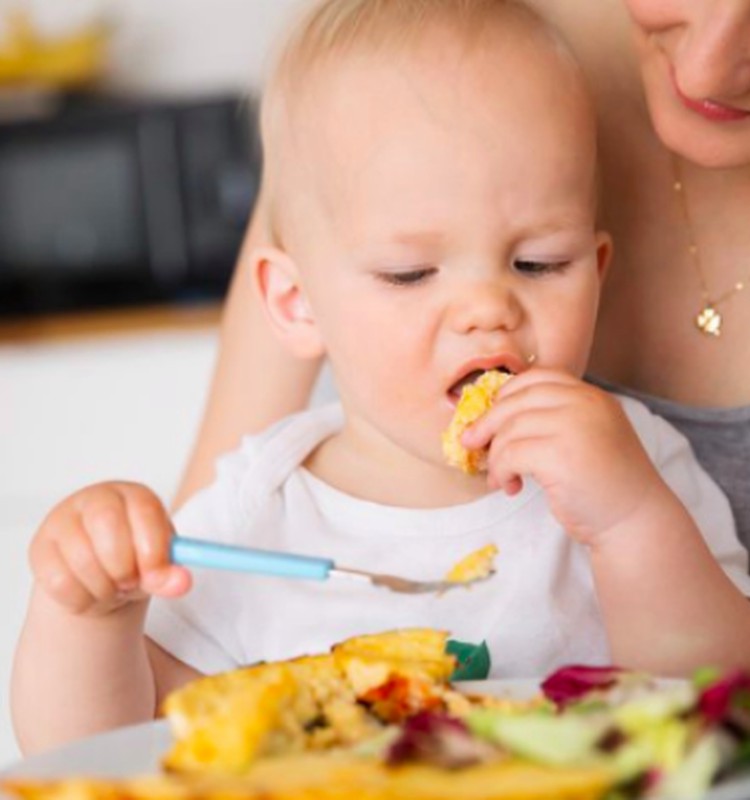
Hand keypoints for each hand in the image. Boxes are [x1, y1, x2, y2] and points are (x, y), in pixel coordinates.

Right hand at [30, 482, 190, 615]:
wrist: (97, 575)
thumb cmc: (134, 561)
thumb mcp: (157, 566)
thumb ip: (169, 574)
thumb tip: (182, 583)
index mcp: (134, 496)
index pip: (144, 509)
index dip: (152, 546)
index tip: (156, 576)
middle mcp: (97, 498)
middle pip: (107, 523)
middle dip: (123, 565)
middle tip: (130, 584)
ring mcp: (63, 519)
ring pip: (82, 557)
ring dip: (103, 588)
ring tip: (112, 589)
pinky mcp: (41, 547)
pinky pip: (59, 581)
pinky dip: (81, 600)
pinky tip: (89, 594)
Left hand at [461, 369, 667, 544]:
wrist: (636, 522)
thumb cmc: (606, 486)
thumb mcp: (586, 438)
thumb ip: (556, 421)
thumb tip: (494, 420)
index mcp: (592, 396)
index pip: (538, 378)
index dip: (507, 395)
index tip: (492, 417)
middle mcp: (585, 404)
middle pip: (516, 400)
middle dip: (487, 423)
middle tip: (471, 443)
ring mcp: (574, 426)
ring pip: (509, 429)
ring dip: (496, 456)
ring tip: (501, 478)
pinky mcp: (560, 455)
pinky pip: (510, 454)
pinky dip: (501, 471)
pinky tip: (511, 487)